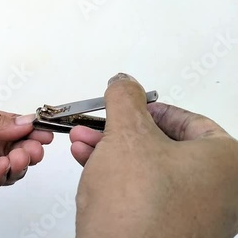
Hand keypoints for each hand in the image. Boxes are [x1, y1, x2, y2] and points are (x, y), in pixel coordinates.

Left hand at [0, 104, 52, 213]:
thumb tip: (22, 120)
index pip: (6, 127)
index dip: (27, 128)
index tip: (44, 129)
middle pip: (9, 149)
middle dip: (26, 147)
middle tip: (36, 146)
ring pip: (1, 169)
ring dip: (16, 163)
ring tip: (22, 155)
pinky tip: (3, 167)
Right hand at [69, 73, 237, 237]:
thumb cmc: (139, 206)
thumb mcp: (127, 135)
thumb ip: (125, 100)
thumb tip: (124, 82)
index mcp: (225, 162)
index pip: (187, 120)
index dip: (148, 108)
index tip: (126, 104)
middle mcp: (218, 191)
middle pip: (162, 145)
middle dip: (119, 132)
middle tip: (96, 124)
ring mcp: (195, 216)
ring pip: (148, 170)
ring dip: (111, 152)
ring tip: (82, 144)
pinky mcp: (169, 231)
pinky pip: (143, 194)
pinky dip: (117, 177)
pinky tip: (89, 165)